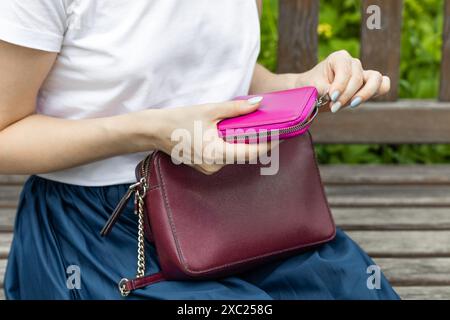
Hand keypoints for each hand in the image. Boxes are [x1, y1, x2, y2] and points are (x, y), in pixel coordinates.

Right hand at [140, 97, 273, 174]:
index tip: (281, 133)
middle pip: (245, 155)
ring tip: (256, 129)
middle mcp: (214, 165)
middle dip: (259, 142)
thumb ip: (236, 108)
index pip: (251, 152)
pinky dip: (234, 146)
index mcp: (216, 153)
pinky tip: (236, 135)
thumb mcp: (210, 110)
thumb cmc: (180, 119)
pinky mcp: (206, 167)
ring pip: (236, 156)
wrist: (156, 131)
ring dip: (246, 144)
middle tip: (273, 128)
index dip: (268, 144)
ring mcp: (210, 168)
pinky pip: (226, 157)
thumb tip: (259, 103)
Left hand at [295, 50, 390, 112]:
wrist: (313, 91)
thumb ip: (325, 89)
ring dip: (365, 94)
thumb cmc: (312, 85)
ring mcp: (363, 73)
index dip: (341, 85)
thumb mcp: (313, 85)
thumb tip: (335, 95)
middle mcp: (353, 63)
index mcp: (339, 58)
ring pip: (376, 79)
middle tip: (334, 107)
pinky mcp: (368, 84)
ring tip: (352, 105)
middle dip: (347, 95)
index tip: (332, 97)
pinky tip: (360, 101)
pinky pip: (383, 86)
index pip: (346, 70)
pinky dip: (377, 93)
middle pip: (358, 78)